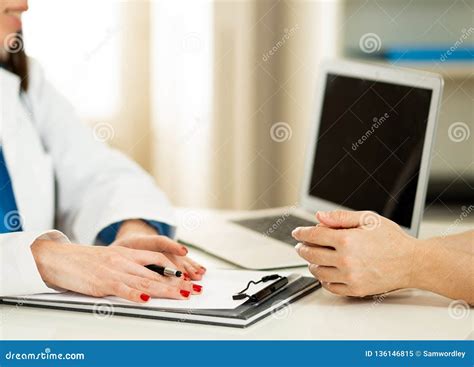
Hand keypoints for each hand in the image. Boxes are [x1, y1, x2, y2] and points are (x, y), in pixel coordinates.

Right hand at [31, 239, 200, 302]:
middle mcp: (124, 260)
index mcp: (127, 253)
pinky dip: (135, 294)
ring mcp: (114, 271)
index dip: (174, 268)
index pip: (158, 258)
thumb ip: (128, 267)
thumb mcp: (111, 259)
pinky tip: (146, 299)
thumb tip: (145, 280)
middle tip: (193, 289)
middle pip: (156, 272)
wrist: (58, 258)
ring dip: (166, 289)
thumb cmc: (84, 261)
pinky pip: (122, 289)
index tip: (188, 275)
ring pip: (145, 280)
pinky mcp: (102, 282)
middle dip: (178, 282)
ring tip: (181, 295)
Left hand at [112, 220, 205, 280]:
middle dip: (183, 266)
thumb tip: (126, 264)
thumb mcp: (116, 253)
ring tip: (198, 275)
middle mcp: (156, 246)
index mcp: (140, 241)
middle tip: (191, 276)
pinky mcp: (169, 256)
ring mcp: (164, 250)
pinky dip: (191, 267)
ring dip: (190, 268)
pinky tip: (200, 271)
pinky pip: (182, 262)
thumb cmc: (123, 248)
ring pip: (179, 259)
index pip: (158, 241)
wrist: (127, 241)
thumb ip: (118, 258)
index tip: (183, 251)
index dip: (172, 246)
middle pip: (172, 255)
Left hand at [292, 210, 417, 296]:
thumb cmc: (393, 240)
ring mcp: (350, 277)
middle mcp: (346, 260)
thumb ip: (340, 217)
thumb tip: (319, 217)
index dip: (301, 233)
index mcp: (347, 240)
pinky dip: (323, 279)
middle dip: (302, 248)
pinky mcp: (355, 290)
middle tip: (301, 245)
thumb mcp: (368, 219)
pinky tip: (325, 272)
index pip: (313, 235)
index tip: (297, 233)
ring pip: (317, 272)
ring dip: (311, 263)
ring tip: (313, 258)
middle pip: (311, 254)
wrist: (412, 263)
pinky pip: (329, 287)